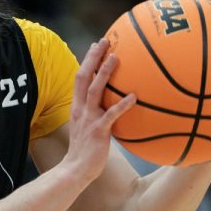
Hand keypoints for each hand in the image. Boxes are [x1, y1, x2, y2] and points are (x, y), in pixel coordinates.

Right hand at [64, 39, 136, 183]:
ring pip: (96, 90)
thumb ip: (96, 114)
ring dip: (106, 73)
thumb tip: (113, 105)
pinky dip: (122, 105)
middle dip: (93, 57)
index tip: (96, 45)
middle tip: (105, 41)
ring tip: (116, 57)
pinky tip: (134, 97)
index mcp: (77, 107)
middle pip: (84, 77)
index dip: (87, 60)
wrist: (76, 169)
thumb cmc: (85, 150)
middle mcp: (80, 109)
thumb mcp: (86, 127)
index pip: (80, 78)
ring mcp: (89, 119)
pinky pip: (111, 115)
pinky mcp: (99, 131)